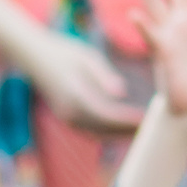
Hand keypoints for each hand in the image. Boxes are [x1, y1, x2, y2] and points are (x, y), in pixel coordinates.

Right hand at [15, 29, 146, 133]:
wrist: (34, 56)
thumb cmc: (64, 51)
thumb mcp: (87, 57)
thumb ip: (104, 76)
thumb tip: (121, 92)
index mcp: (75, 96)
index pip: (106, 115)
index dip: (127, 121)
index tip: (146, 119)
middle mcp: (69, 112)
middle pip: (103, 129)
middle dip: (127, 131)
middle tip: (153, 129)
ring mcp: (65, 117)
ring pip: (96, 134)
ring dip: (119, 135)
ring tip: (143, 131)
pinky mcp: (66, 117)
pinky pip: (89, 131)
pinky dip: (108, 133)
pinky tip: (125, 129)